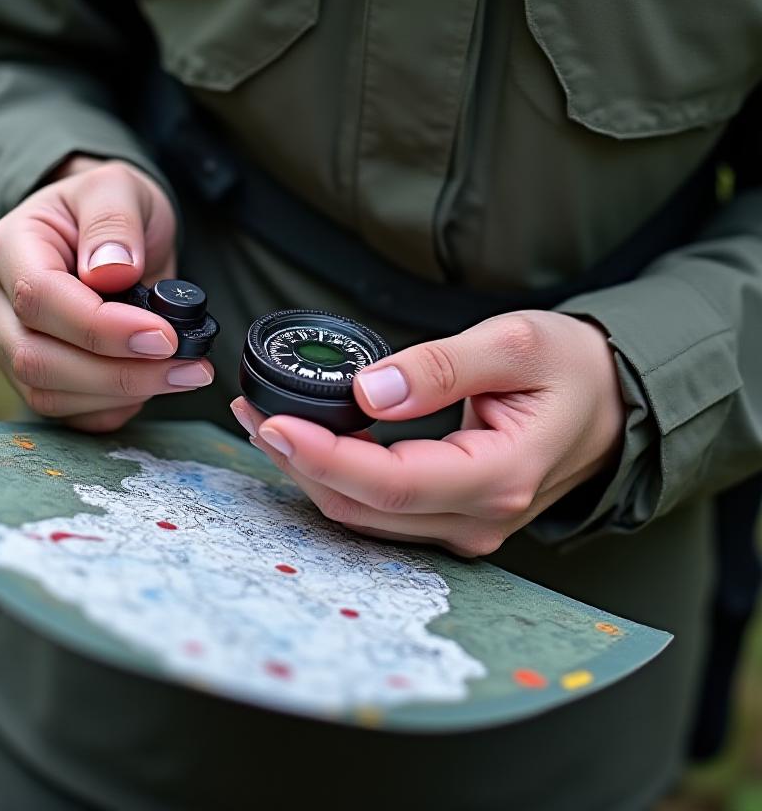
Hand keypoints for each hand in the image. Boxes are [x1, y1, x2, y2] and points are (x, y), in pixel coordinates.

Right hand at [0, 156, 212, 431]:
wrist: (104, 232)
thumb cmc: (108, 206)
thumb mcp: (119, 188)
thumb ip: (114, 222)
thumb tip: (113, 271)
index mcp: (9, 247)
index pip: (40, 298)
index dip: (102, 327)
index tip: (164, 335)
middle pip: (37, 358)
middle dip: (120, 373)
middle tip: (189, 366)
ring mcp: (8, 344)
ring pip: (49, 394)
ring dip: (123, 394)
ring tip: (185, 373)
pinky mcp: (35, 376)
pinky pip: (67, 413)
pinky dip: (113, 408)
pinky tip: (153, 384)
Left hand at [230, 311, 624, 556]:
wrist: (616, 401)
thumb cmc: (574, 367)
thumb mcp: (515, 342)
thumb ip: (443, 366)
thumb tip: (369, 391)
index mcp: (500, 474)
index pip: (390, 483)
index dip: (322, 457)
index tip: (272, 423)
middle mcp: (480, 517)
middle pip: (366, 508)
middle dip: (299, 464)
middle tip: (253, 414)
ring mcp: (469, 527)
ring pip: (368, 517)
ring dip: (312, 474)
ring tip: (268, 423)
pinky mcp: (456, 519)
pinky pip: (384, 512)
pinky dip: (340, 479)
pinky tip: (312, 444)